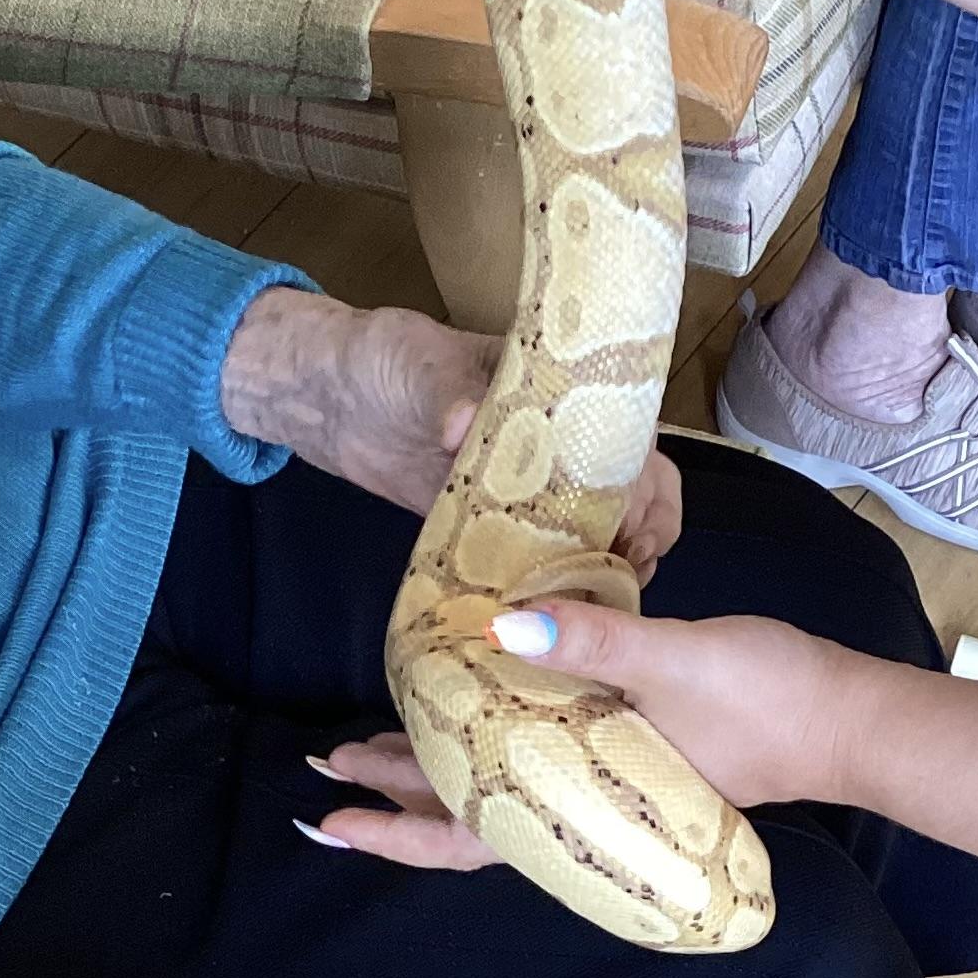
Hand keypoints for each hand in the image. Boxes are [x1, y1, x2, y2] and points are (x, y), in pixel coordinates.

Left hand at [220, 289, 680, 576]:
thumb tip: (461, 424)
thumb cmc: (387, 360)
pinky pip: (533, 556)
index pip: (630, 437)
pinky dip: (549, 584)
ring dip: (603, 565)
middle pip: (626, 491)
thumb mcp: (422, 364)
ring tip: (598, 602)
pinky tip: (552, 617)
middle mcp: (554, 446)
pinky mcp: (487, 524)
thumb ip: (446, 391)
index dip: (647, 480)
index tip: (638, 519)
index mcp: (560, 395)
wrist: (330, 395)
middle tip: (626, 570)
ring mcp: (523, 489)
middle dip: (639, 532)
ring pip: (589, 530)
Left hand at [303, 600, 857, 867]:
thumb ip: (589, 640)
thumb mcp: (670, 657)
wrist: (850, 715)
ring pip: (494, 785)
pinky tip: (466, 708)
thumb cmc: (764, 695)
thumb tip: (500, 623)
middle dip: (394, 791)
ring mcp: (600, 782)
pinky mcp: (623, 751)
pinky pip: (531, 755)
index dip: (393, 831)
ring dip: (432, 765)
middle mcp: (581, 805)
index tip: (329, 816)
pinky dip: (485, 737)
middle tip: (328, 763)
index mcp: (581, 802)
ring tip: (372, 741)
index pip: (467, 836)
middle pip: (467, 814)